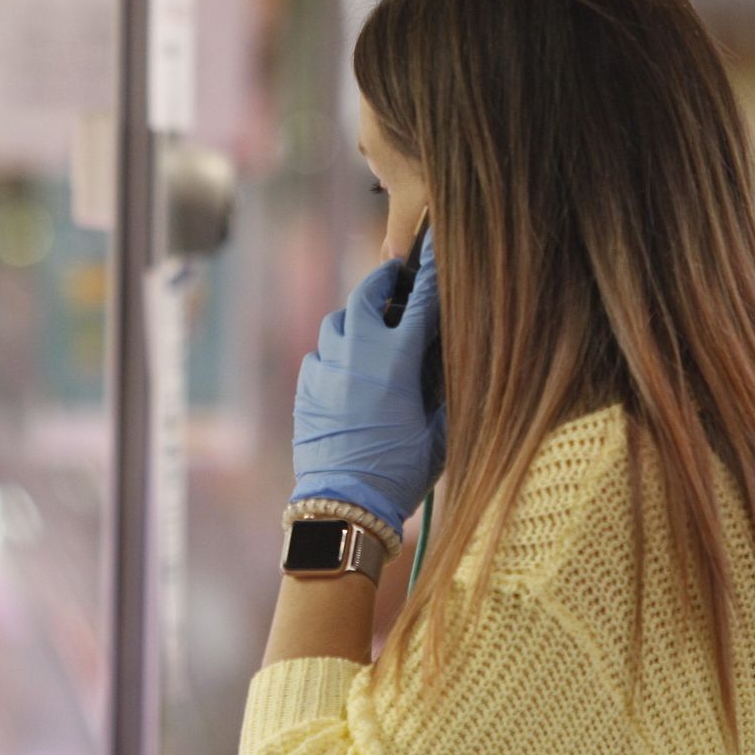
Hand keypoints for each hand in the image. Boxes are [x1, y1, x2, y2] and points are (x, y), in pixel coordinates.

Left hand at [290, 230, 444, 539]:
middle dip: (384, 277)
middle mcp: (358, 353)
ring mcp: (326, 368)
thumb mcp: (438, 433)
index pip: (423, 301)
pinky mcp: (306, 388)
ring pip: (337, 321)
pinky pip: (319, 355)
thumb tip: (448, 365)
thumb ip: (444, 392)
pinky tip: (345, 366)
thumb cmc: (399, 472)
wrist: (342, 504)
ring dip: (355, 315)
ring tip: (369, 321)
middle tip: (396, 274)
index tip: (438, 250)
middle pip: (368, 293)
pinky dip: (334, 351)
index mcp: (397, 360)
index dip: (434, 273)